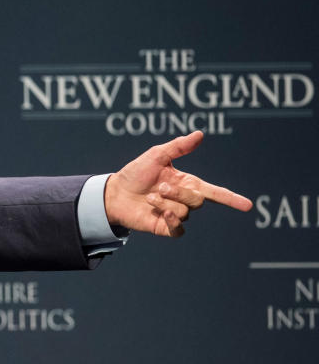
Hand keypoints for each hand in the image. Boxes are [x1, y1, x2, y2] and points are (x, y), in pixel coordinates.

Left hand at [104, 131, 251, 237]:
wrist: (114, 193)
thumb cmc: (135, 173)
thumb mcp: (156, 156)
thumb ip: (178, 147)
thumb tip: (199, 134)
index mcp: (187, 183)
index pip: (215, 192)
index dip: (231, 199)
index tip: (248, 206)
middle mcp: (184, 200)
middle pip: (198, 200)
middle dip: (178, 193)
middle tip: (159, 187)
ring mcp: (175, 215)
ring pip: (185, 212)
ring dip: (165, 203)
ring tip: (149, 198)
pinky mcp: (165, 228)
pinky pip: (178, 229)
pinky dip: (171, 221)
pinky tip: (158, 212)